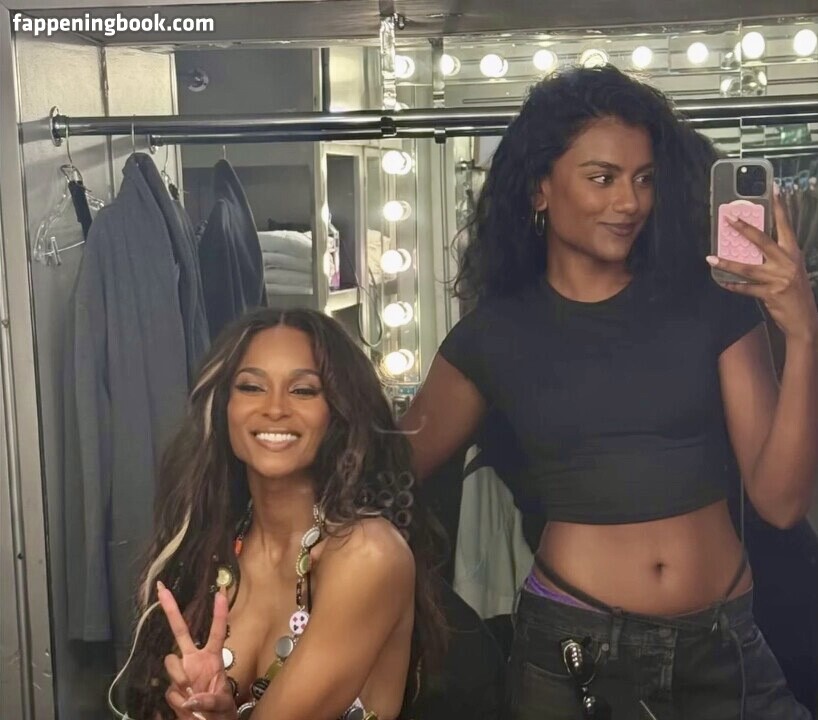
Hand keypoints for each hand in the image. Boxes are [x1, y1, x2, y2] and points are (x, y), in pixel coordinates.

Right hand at [157, 581, 236, 719]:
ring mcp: (182, 672)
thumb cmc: (221, 710)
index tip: (221, 592)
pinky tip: (188, 706)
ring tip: (193, 695)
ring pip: (170, 662)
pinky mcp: (173, 687)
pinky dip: (179, 700)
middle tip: (162, 589)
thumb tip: (192, 697)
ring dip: (180, 678)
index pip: (216, 631)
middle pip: (180, 631)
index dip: (219, 613)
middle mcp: (194, 660)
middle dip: (171, 610)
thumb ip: (210, 700)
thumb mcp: (223, 705)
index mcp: (212, 657)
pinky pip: (170, 690)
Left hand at [707, 192, 817, 341]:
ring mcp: (778, 278)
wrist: (805, 318)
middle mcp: (787, 262)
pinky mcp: (770, 294)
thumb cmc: (795, 291)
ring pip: (748, 268)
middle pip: (763, 241)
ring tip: (711, 258)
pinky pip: (746, 288)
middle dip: (745, 229)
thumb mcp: (791, 269)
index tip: (773, 189)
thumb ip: (777, 256)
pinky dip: (732, 285)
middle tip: (730, 218)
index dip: (780, 207)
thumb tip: (753, 246)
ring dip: (727, 263)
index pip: (786, 226)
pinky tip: (721, 281)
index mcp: (793, 253)